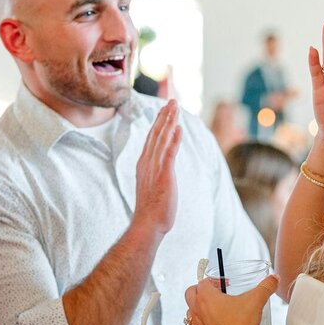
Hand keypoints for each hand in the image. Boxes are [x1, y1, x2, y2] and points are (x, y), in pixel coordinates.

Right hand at [132, 100, 181, 237]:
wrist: (147, 223)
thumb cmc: (151, 209)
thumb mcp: (151, 186)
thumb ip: (154, 173)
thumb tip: (160, 169)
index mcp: (144, 164)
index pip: (151, 139)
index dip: (158, 123)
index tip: (164, 110)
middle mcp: (147, 162)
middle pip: (156, 134)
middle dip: (165, 116)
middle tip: (172, 101)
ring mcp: (155, 168)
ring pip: (162, 139)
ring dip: (169, 121)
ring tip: (176, 107)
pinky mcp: (164, 175)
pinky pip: (169, 153)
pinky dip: (174, 139)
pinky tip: (179, 128)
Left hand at [183, 275, 278, 324]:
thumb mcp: (256, 300)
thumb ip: (266, 287)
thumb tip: (274, 279)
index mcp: (206, 297)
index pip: (203, 282)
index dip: (213, 280)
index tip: (225, 284)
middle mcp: (197, 311)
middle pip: (190, 294)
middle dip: (200, 291)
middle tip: (215, 294)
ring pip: (190, 314)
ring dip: (198, 311)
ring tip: (213, 312)